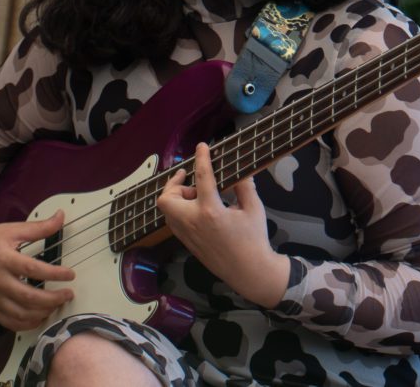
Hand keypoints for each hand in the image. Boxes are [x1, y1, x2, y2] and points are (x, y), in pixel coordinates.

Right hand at [0, 210, 74, 330]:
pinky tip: (40, 316)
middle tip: (68, 294)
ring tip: (57, 304)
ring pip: (21, 314)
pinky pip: (11, 323)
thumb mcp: (9, 231)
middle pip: (29, 297)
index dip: (54, 274)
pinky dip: (28, 323)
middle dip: (53, 299)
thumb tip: (61, 216)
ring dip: (44, 312)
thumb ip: (38, 228)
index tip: (70, 275)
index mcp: (4, 259)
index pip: (33, 269)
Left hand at [158, 143, 289, 307]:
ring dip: (177, 199)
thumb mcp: (254, 209)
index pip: (202, 177)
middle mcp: (193, 222)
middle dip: (174, 185)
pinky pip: (174, 222)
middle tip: (190, 180)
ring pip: (167, 211)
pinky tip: (197, 210)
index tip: (202, 146)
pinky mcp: (188, 243)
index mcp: (211, 211)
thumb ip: (245, 187)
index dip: (202, 158)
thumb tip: (241, 171)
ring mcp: (188, 235)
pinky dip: (180, 211)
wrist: (249, 272)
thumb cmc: (254, 240)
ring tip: (197, 196)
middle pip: (166, 198)